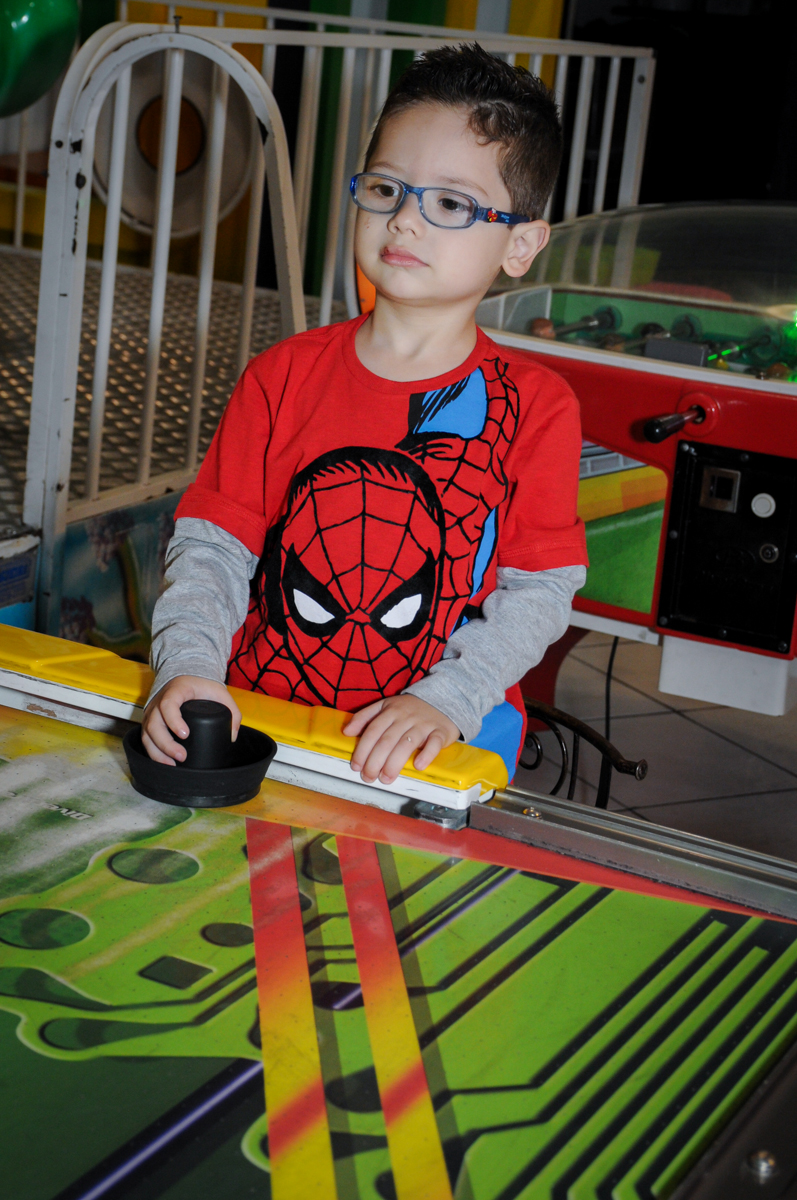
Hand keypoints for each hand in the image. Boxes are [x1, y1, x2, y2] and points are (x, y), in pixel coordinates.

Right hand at [141, 676, 240, 764]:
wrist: (185, 678)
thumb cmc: (200, 685)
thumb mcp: (219, 692)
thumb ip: (232, 711)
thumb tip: (232, 736)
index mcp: (175, 691)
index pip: (168, 704)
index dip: (174, 720)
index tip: (185, 734)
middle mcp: (158, 702)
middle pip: (154, 725)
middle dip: (166, 744)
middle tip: (182, 756)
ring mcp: (152, 713)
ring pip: (147, 735)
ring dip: (158, 752)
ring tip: (172, 765)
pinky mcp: (150, 722)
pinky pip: (147, 739)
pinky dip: (154, 753)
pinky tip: (165, 762)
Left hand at [343, 694, 458, 785]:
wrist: (442, 700)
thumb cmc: (409, 709)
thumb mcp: (385, 706)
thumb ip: (364, 717)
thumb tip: (346, 731)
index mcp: (390, 711)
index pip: (373, 731)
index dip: (362, 750)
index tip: (356, 766)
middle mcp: (405, 717)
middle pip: (387, 741)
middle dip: (375, 761)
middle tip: (368, 777)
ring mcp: (423, 724)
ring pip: (407, 744)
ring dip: (394, 763)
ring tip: (386, 778)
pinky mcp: (440, 732)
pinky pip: (434, 743)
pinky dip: (426, 755)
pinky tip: (418, 765)